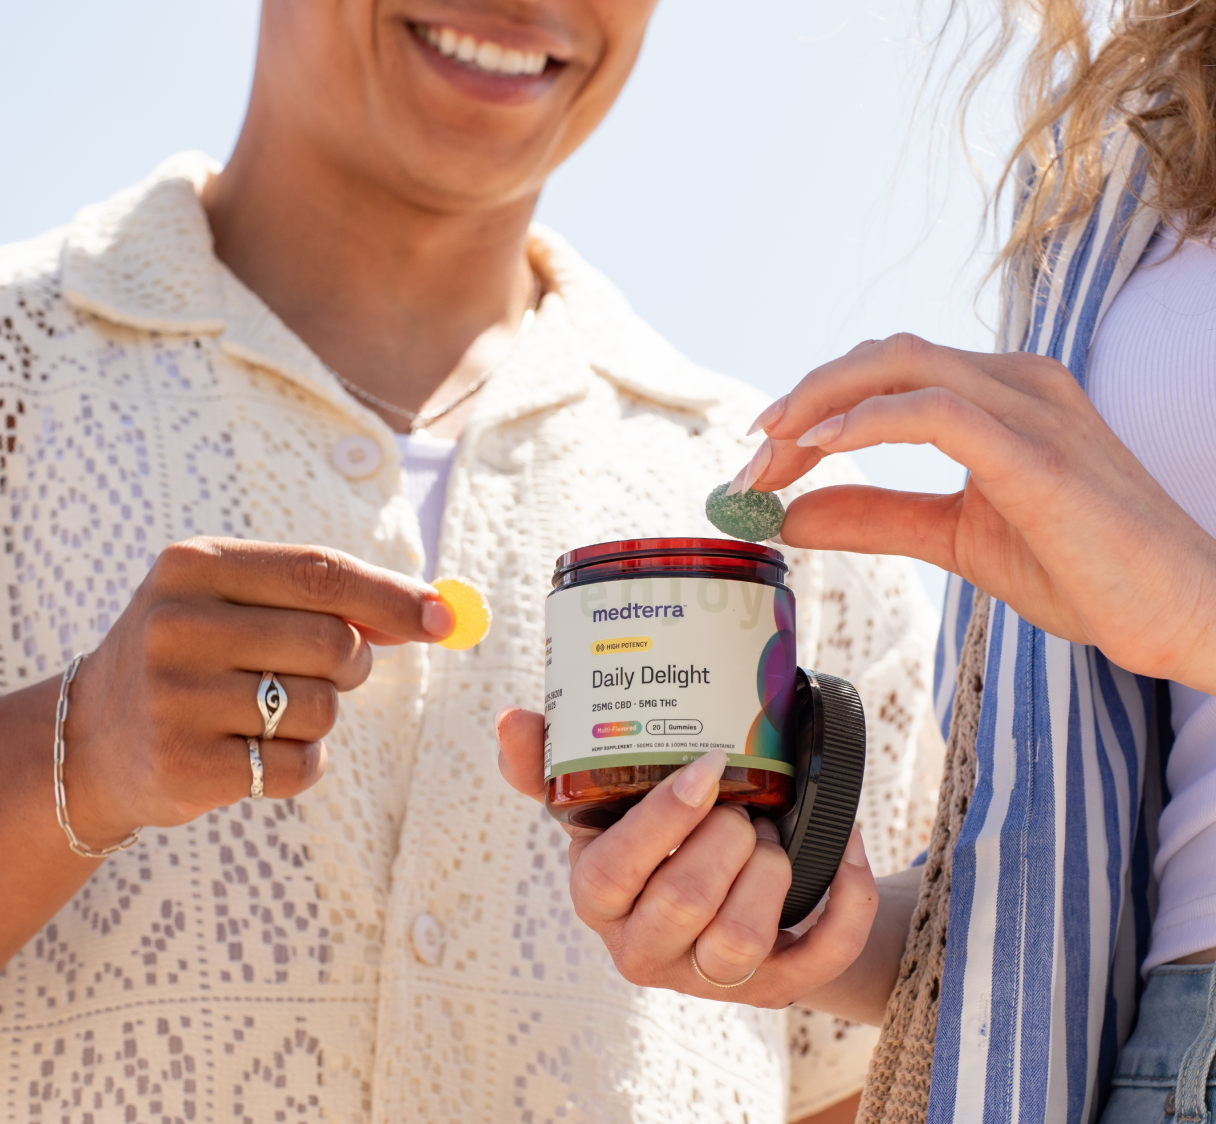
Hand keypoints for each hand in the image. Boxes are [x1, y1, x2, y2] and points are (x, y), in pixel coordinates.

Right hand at [61, 537, 454, 846]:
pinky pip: (300, 766)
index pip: (321, 574)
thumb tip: (433, 612)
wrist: (91, 739)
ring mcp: (175, 699)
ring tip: (263, 714)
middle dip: (351, 664)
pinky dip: (301, 763)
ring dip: (318, 717)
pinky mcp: (184, 767)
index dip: (393, 598)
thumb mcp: (234, 600)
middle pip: (334, 644)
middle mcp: (177, 625)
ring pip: (322, 708)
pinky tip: (253, 754)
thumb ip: (324, 598)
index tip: (444, 620)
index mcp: (194, 566)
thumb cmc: (193, 656)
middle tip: (320, 673)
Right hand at [496, 707, 878, 1007]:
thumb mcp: (597, 804)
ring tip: (768, 833)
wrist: (716, 893)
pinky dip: (843, 901)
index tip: (706, 767)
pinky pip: (819, 958)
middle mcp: (643, 949)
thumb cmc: (650, 840)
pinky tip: (844, 849)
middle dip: (725, 838)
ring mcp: (706, 978)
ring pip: (742, 938)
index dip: (664, 818)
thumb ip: (547, 764)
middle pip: (686, 902)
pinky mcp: (770, 988)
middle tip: (740, 803)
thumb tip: (509, 719)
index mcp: (598, 898)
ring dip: (770, 868)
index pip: (616, 869)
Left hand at [734, 334, 1215, 691]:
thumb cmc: (1085, 569)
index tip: (759, 462)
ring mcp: (1032, 408)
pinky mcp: (1039, 453)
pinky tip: (821, 447)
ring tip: (768, 459)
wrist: (1179, 612)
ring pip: (901, 366)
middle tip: (749, 463)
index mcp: (1000, 396)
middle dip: (802, 403)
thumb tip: (791, 514)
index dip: (812, 408)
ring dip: (819, 407)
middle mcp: (1015, 383)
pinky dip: (868, 421)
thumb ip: (877, 517)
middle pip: (880, 359)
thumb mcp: (955, 538)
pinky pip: (939, 411)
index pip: (884, 375)